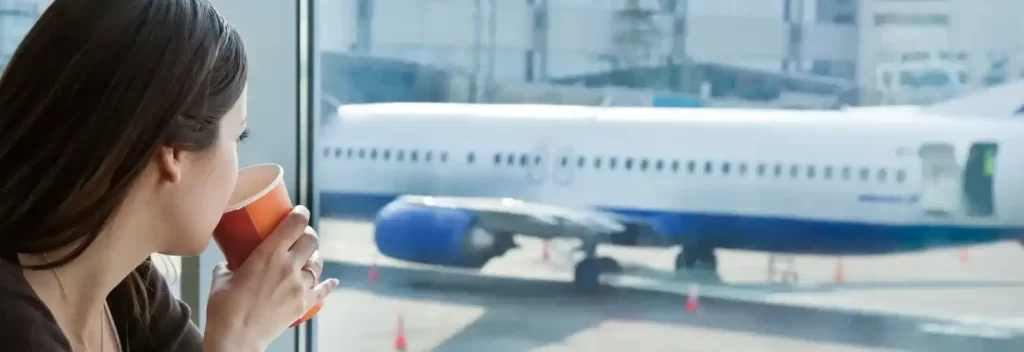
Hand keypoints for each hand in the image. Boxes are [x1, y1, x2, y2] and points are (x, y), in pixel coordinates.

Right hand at [203, 205, 339, 350]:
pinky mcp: (304, 303)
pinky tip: (332, 281)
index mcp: (269, 254)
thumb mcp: (222, 276)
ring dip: (314, 258)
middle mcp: (289, 266)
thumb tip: (233, 260)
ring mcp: (299, 286)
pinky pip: (323, 290)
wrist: (236, 338)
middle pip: (310, 240)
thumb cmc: (224, 308)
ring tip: (308, 258)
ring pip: (317, 264)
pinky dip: (327, 285)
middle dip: (308, 235)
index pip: (295, 224)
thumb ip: (231, 263)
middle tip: (302, 235)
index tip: (300, 211)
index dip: (301, 213)